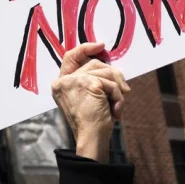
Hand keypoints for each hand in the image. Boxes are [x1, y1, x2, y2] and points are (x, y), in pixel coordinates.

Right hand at [51, 42, 130, 161]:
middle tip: (123, 91)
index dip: (85, 49)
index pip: (70, 57)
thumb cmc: (92, 123)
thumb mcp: (88, 98)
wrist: (91, 138)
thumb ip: (92, 81)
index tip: (100, 45)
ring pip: (106, 72)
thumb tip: (111, 68)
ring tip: (115, 108)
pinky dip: (118, 97)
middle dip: (113, 76)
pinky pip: (112, 83)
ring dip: (116, 91)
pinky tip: (114, 111)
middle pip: (95, 64)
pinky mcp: (89, 83)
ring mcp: (75, 80)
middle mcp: (64, 81)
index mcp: (61, 84)